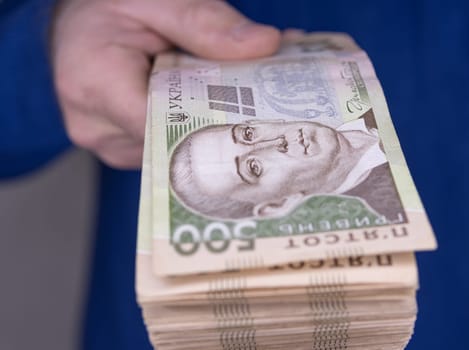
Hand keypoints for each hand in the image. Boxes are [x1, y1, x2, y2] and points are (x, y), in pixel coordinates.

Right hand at [51, 0, 280, 167]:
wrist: (78, 24)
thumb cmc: (107, 7)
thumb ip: (206, 22)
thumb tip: (264, 44)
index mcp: (96, 85)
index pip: (165, 126)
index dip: (213, 121)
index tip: (254, 112)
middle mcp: (95, 126)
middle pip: (173, 142)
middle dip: (215, 121)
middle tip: (253, 101)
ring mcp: (107, 141)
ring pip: (172, 149)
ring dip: (201, 124)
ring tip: (221, 96)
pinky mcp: (120, 145)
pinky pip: (162, 146)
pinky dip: (185, 126)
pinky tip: (197, 104)